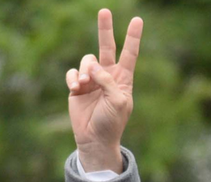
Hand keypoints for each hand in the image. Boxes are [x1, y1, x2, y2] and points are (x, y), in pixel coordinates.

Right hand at [67, 9, 142, 174]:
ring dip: (85, 70)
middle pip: (107, 47)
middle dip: (105, 29)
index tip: (137, 20)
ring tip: (84, 84)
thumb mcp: (118, 101)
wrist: (95, 139)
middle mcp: (107, 76)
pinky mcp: (77, 87)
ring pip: (87, 61)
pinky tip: (76, 88)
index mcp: (123, 79)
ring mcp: (91, 80)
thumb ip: (108, 81)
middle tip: (104, 11)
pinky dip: (73, 78)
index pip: (129, 54)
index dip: (133, 37)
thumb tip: (93, 65)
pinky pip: (73, 73)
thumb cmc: (112, 122)